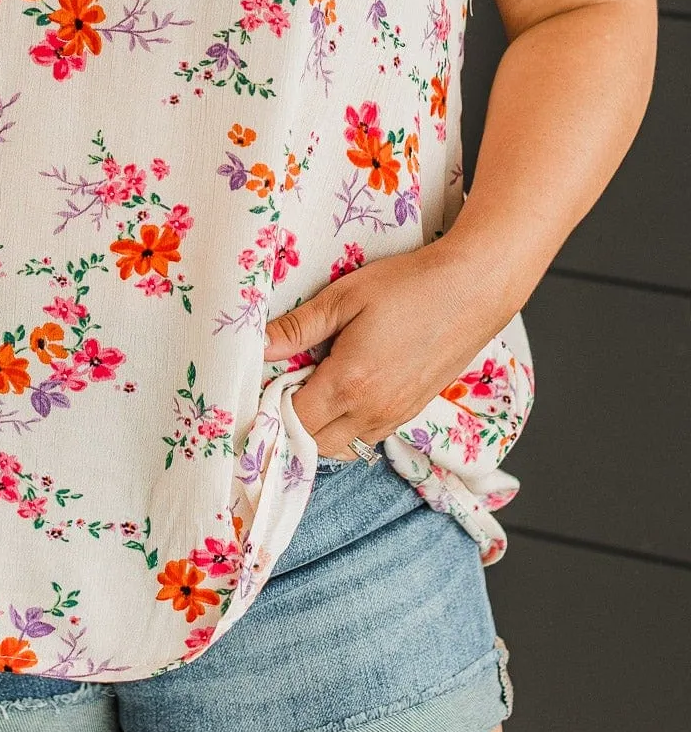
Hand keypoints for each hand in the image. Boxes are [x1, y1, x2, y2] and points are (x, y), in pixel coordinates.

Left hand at [262, 244, 506, 461]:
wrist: (471, 290)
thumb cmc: (408, 286)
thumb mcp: (345, 297)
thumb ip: (299, 327)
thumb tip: (259, 346)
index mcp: (350, 383)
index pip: (294, 422)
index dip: (272, 407)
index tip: (265, 384)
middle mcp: (372, 411)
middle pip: (315, 444)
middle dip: (293, 422)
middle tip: (286, 382)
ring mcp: (396, 416)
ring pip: (343, 445)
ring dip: (321, 426)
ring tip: (315, 383)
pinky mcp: (412, 412)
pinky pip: (369, 435)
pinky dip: (348, 424)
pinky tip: (347, 387)